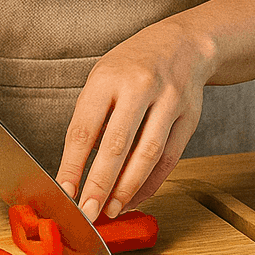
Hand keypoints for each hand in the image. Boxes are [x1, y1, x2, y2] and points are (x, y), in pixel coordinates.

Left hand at [54, 18, 215, 220]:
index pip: (84, 128)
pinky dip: (151, 183)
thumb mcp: (102, 78)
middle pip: (116, 145)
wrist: (182, 43)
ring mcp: (168, 101)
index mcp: (107, 77)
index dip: (72, 164)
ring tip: (111, 209)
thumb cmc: (131, 65)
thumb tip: (76, 169)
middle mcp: (138, 87)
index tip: (64, 190)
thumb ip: (91, 118)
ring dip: (127, 188)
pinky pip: (169, 158)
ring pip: (147, 154)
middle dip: (100, 183)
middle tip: (87, 211)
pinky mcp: (190, 117)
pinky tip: (135, 197)